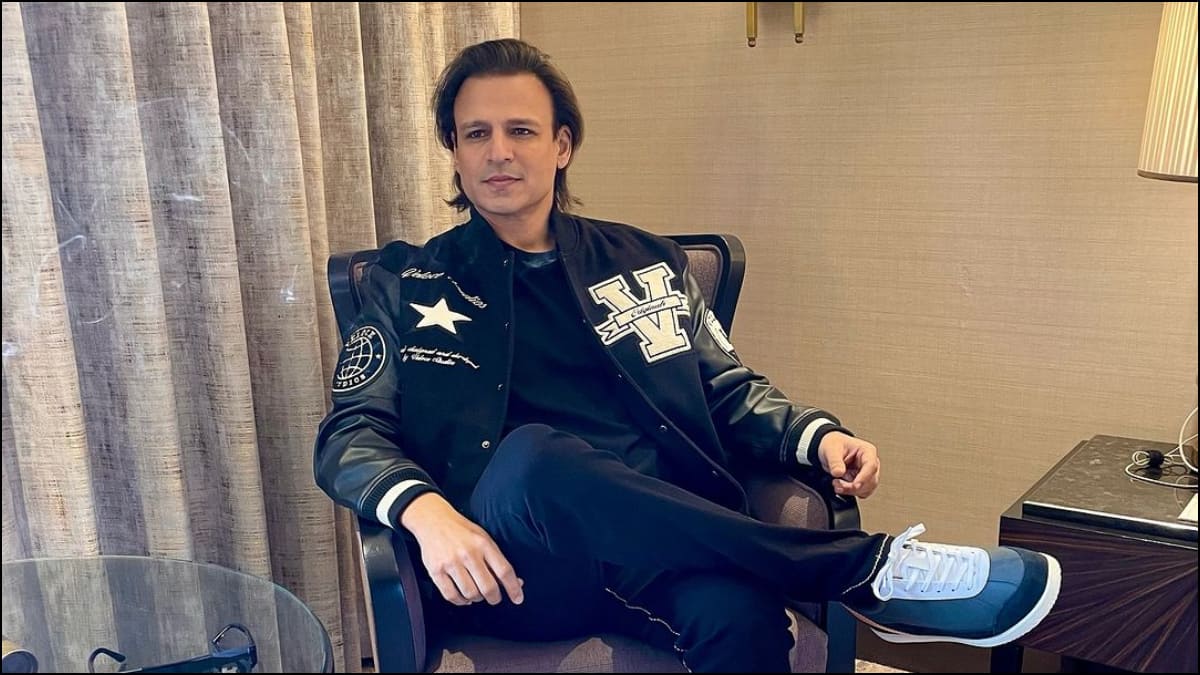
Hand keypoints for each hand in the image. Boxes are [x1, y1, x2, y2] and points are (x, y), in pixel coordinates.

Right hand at [400, 493, 523, 605]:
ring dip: (477, 599)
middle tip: (494, 598)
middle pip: (488, 587)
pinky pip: (451, 596)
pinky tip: (463, 596)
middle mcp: (468, 553)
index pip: (504, 571)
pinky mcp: (436, 571)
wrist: (433, 520)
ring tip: (477, 594)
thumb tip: (516, 582)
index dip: (514, 588)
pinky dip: (460, 601)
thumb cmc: (461, 530)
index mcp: (483, 544)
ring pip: (470, 594)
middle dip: (494, 598)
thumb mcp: (483, 538)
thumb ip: (497, 559)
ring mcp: (451, 563)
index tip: (517, 598)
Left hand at [817, 431, 879, 497]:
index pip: (871, 466)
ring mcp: (867, 473)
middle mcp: (870, 463)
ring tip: (836, 485)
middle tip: (837, 483)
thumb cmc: (834, 444)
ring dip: (851, 491)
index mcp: (867, 451)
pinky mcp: (861, 482)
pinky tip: (840, 487)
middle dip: (853, 486)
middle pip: (870, 481)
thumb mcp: (831, 449)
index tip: (854, 485)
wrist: (829, 450)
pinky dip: (850, 493)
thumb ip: (835, 461)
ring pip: (866, 489)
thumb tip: (839, 473)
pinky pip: (861, 492)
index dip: (864, 477)